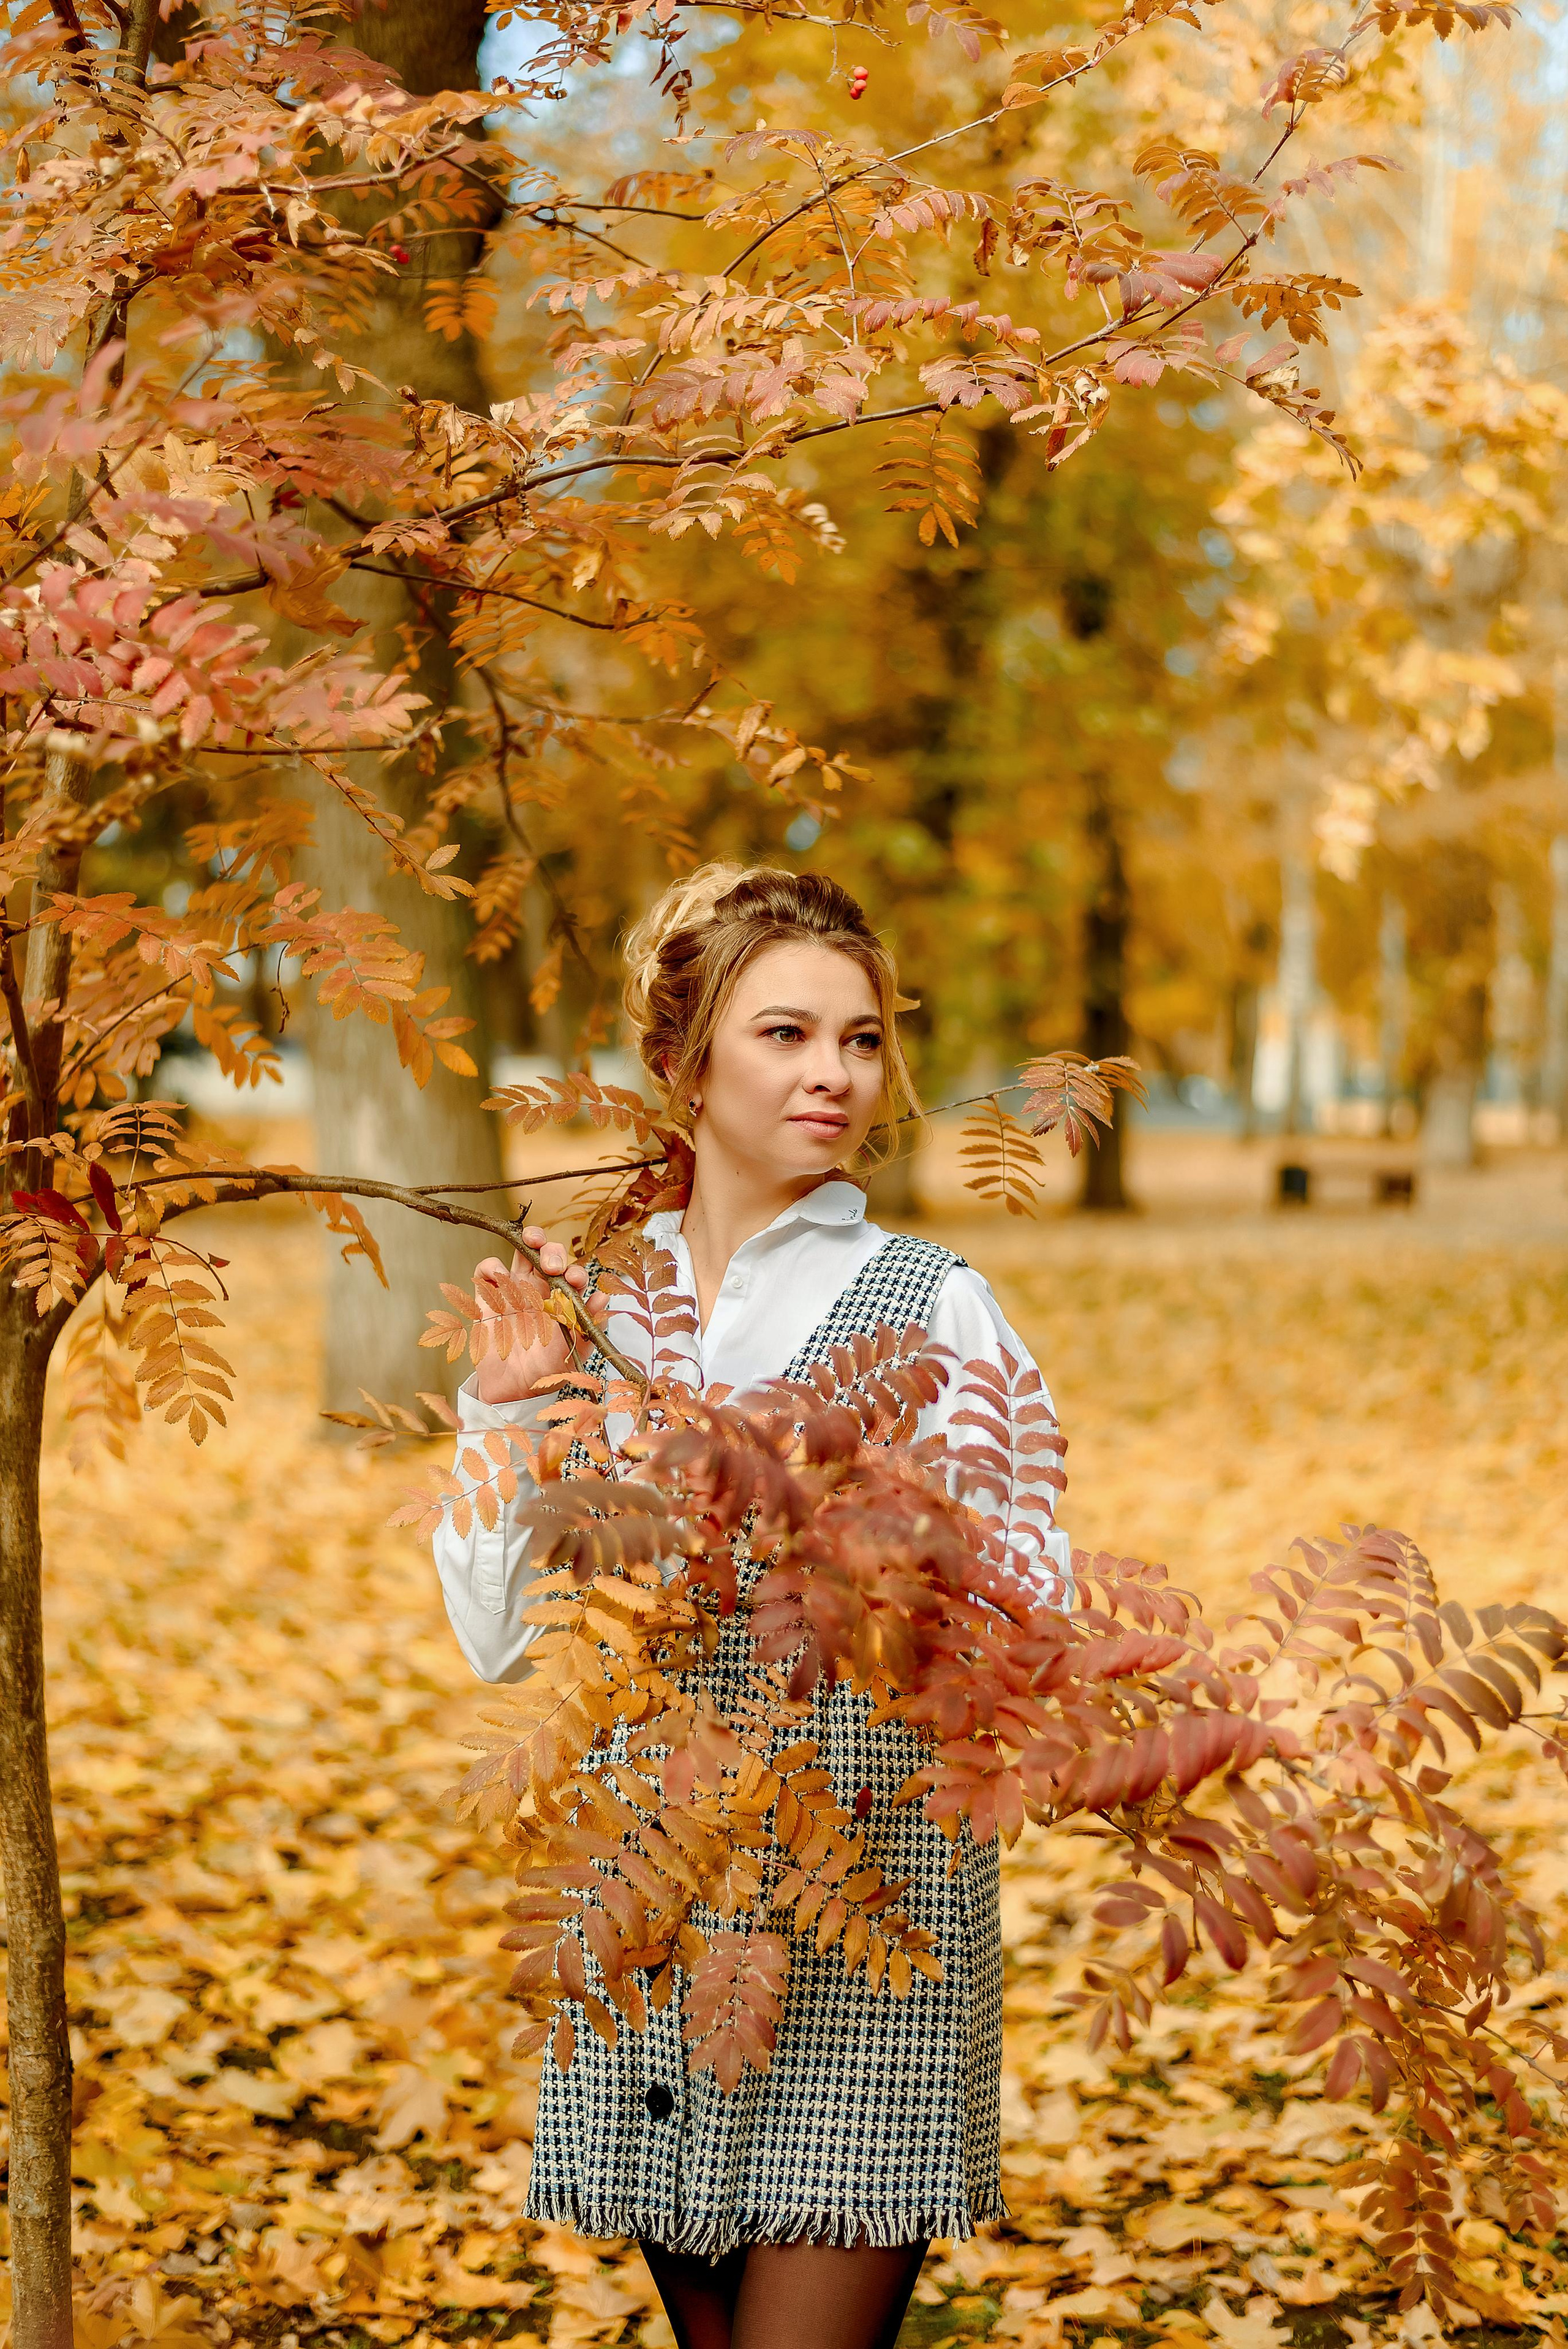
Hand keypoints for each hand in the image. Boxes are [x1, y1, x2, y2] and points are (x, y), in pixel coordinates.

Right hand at [471, 1225, 588, 1404]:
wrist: (514, 1389)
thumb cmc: (547, 1369)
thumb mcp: (574, 1349)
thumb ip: (588, 1324)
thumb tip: (603, 1298)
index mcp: (562, 1299)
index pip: (571, 1274)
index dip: (574, 1271)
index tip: (574, 1280)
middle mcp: (540, 1289)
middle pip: (548, 1254)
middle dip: (553, 1250)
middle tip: (552, 1266)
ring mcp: (514, 1289)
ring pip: (521, 1251)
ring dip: (528, 1239)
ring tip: (531, 1243)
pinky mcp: (488, 1296)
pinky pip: (487, 1270)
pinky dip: (491, 1265)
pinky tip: (499, 1274)